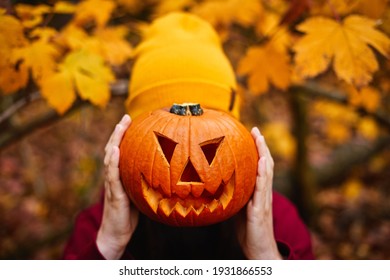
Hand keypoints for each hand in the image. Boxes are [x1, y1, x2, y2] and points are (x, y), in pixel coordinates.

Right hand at [97, 114, 138, 258]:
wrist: (117, 232)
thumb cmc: (130, 212)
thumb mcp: (139, 191)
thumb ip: (145, 179)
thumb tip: (168, 168)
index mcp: (120, 173)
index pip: (120, 150)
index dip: (123, 135)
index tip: (130, 119)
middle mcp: (114, 175)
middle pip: (113, 148)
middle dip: (118, 132)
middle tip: (125, 117)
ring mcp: (112, 184)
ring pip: (110, 158)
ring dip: (114, 140)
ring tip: (120, 126)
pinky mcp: (114, 193)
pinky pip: (112, 175)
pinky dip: (113, 162)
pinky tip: (115, 150)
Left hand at [236, 127, 281, 259]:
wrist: (259, 250)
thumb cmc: (249, 230)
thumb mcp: (238, 208)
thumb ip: (234, 195)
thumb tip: (218, 183)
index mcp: (258, 192)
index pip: (260, 167)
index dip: (257, 151)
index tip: (252, 134)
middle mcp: (263, 194)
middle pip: (266, 165)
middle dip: (261, 146)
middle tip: (256, 130)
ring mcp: (263, 201)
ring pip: (267, 174)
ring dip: (264, 155)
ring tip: (260, 139)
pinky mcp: (260, 211)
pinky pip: (262, 191)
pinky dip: (263, 176)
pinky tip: (261, 164)